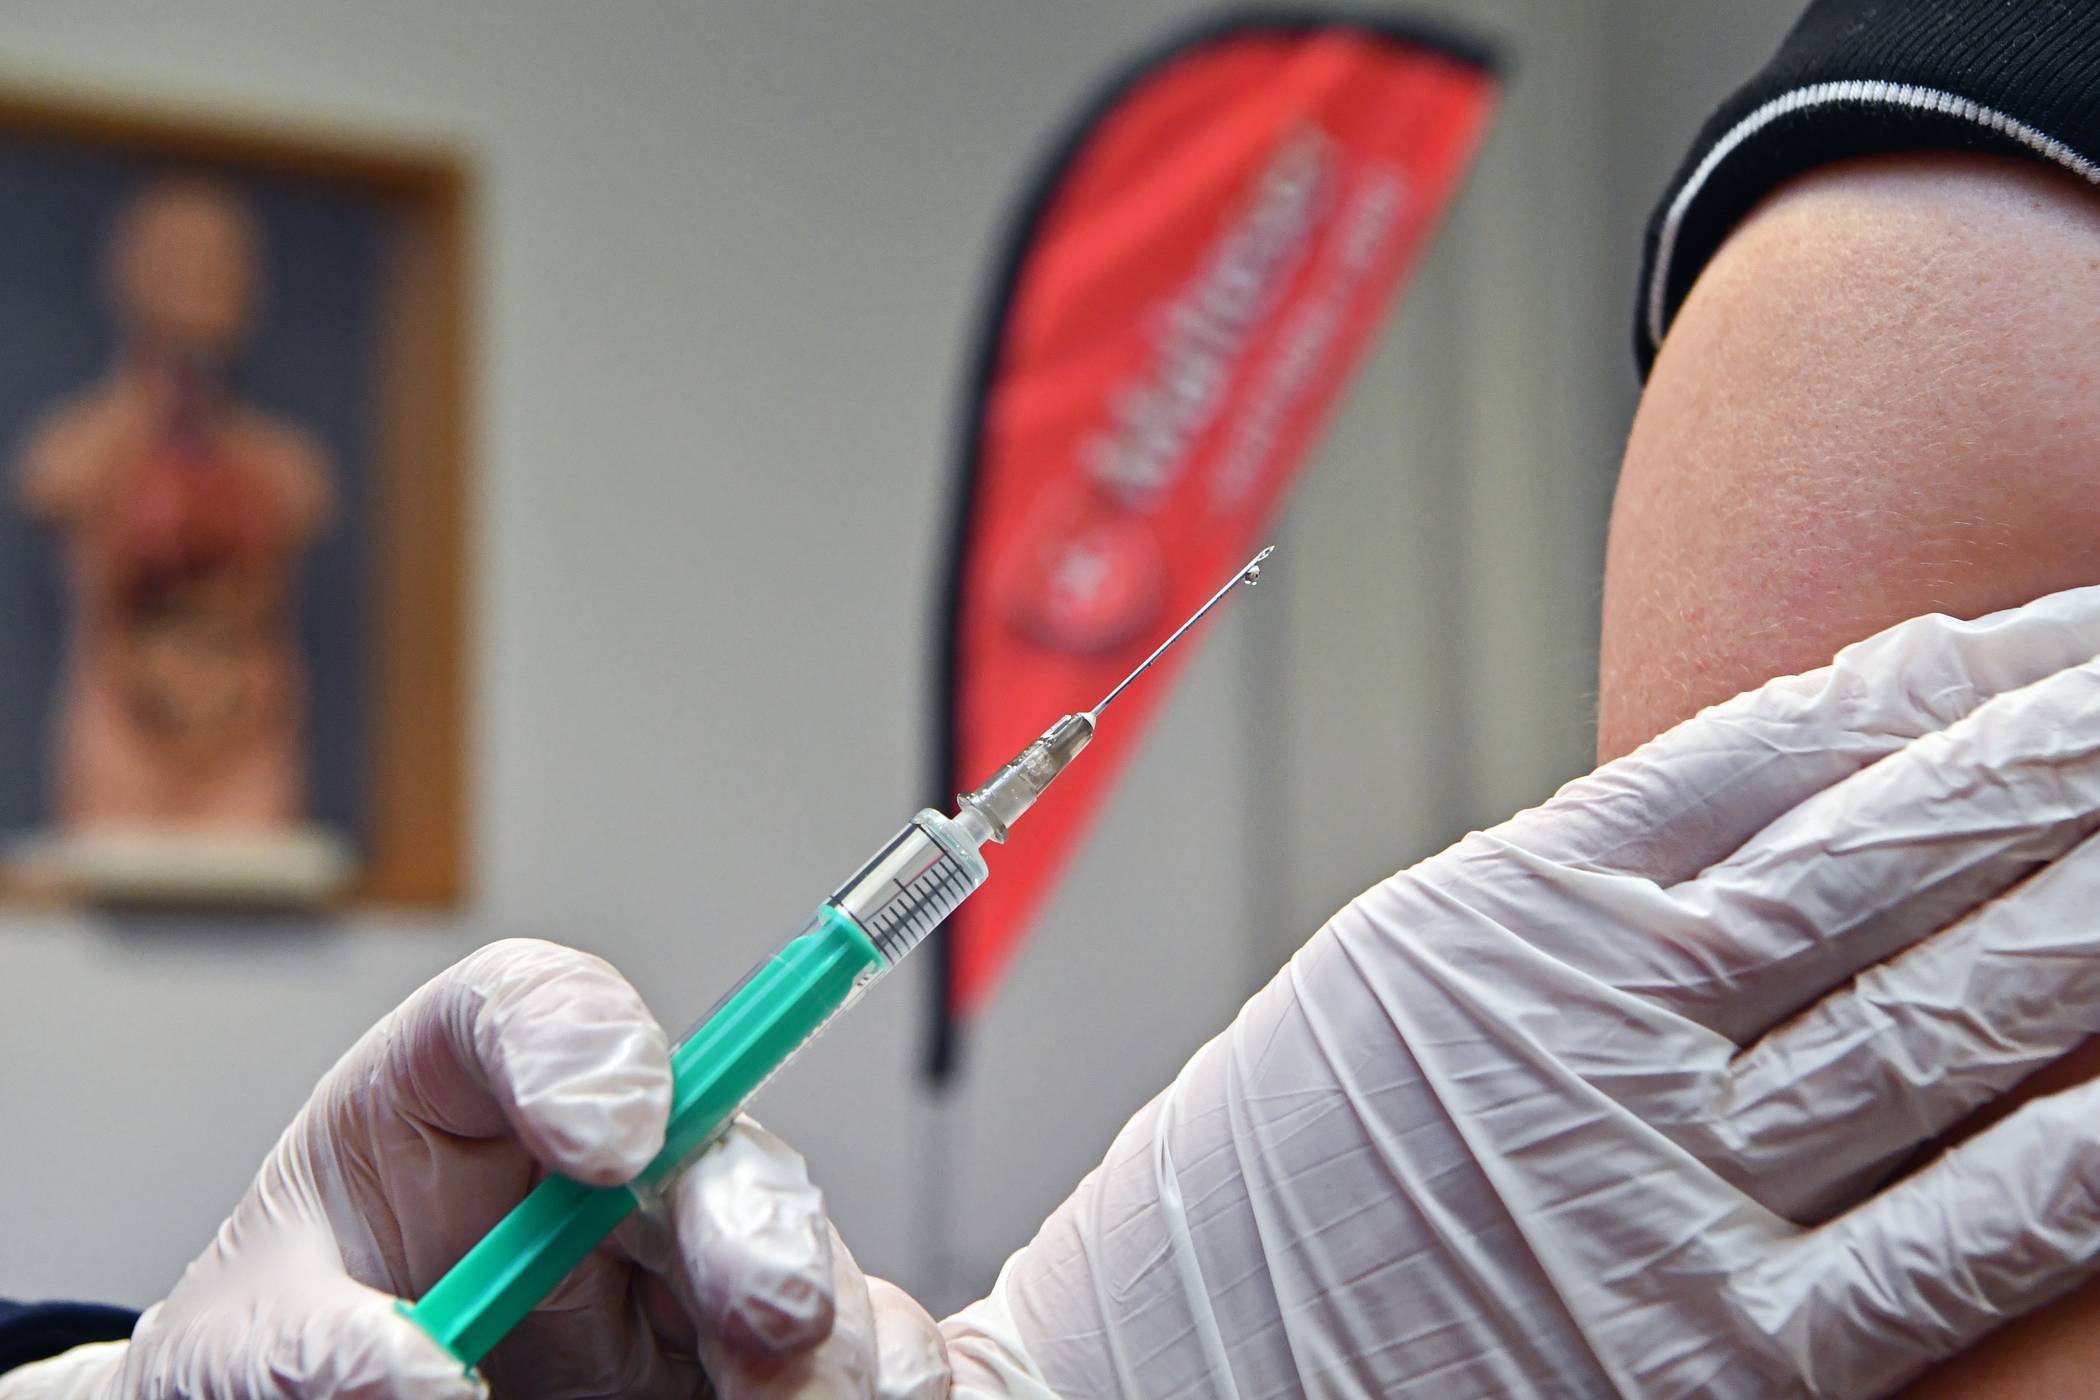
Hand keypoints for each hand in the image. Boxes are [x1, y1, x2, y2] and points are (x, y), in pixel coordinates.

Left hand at [0, 939, 948, 1398]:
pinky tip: (852, 1397)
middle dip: (750, 1213)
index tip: (607, 1134)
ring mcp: (669, 1253)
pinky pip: (842, 1334)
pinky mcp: (729, 1348)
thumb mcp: (242, 1342)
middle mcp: (586, 1159)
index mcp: (450, 1100)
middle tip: (766, 1304)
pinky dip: (870, 1367)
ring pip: (784, 1233)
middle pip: (702, 1123)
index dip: (582, 1044)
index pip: (525, 1007)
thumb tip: (422, 1379)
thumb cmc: (279, 1347)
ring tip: (781, 1387)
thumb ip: (312, 1347)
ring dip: (812, 1308)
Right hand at [937, 586, 2099, 1396]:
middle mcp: (1594, 1023)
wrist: (1136, 1384)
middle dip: (2064, 759)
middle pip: (1889, 854)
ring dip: (2092, 912)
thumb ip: (1575, 899)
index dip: (1943, 679)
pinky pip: (1940, 1243)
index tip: (2050, 638)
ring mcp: (1661, 1189)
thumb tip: (1767, 825)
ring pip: (1941, 1017)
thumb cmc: (1257, 1189)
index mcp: (1506, 906)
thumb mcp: (1393, 976)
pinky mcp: (1710, 1362)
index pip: (1776, 748)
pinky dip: (2067, 1160)